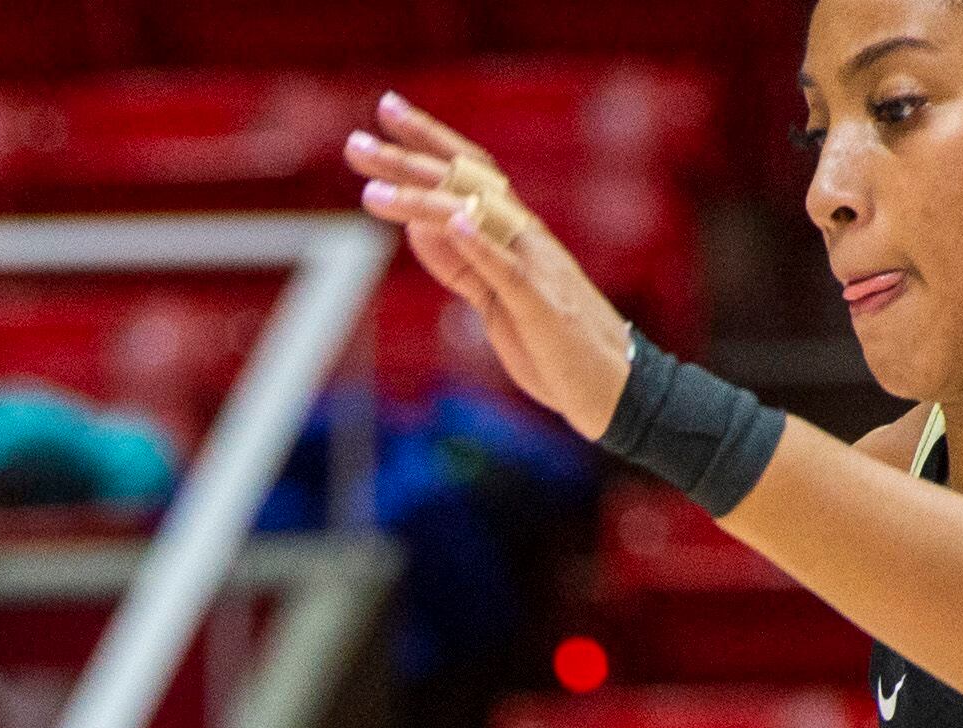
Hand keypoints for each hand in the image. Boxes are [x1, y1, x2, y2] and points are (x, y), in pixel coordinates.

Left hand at [347, 93, 634, 439]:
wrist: (606, 383)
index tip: (384, 109)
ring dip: (422, 202)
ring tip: (373, 192)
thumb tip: (419, 225)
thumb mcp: (491, 299)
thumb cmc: (548, 340)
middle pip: (461, 184)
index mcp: (510, 231)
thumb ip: (459, 264)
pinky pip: (507, 267)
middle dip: (406, 162)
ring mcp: (533, 265)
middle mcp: (522, 234)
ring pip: (474, 219)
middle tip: (356, 143)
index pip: (465, 170)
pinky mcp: (540, 304)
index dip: (425, 139)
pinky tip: (454, 221)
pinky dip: (480, 243)